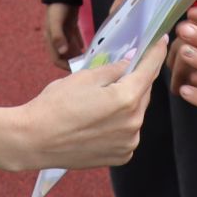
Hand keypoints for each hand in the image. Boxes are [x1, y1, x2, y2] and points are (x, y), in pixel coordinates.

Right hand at [17, 39, 167, 169]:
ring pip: (137, 112)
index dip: (156, 52)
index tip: (162, 41)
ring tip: (106, 97)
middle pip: (144, 92)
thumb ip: (114, 68)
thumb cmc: (55, 105)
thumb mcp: (85, 77)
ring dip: (129, 101)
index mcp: (126, 98)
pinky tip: (103, 118)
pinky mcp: (121, 156)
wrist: (34, 141)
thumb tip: (131, 61)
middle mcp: (133, 123)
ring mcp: (128, 142)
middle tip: (129, 66)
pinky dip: (122, 122)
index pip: (149, 69)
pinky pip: (129, 132)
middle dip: (138, 78)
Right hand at [43, 2, 84, 69]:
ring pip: (70, 48)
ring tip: (89, 59)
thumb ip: (58, 36)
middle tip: (87, 66)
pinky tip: (87, 47)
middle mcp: (56, 38)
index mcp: (51, 40)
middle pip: (64, 55)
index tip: (77, 71)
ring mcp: (62, 32)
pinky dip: (79, 44)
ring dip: (77, 54)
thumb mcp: (56, 22)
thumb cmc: (57, 7)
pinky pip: (74, 38)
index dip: (65, 66)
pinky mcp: (69, 25)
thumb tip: (63, 52)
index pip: (57, 59)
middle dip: (74, 61)